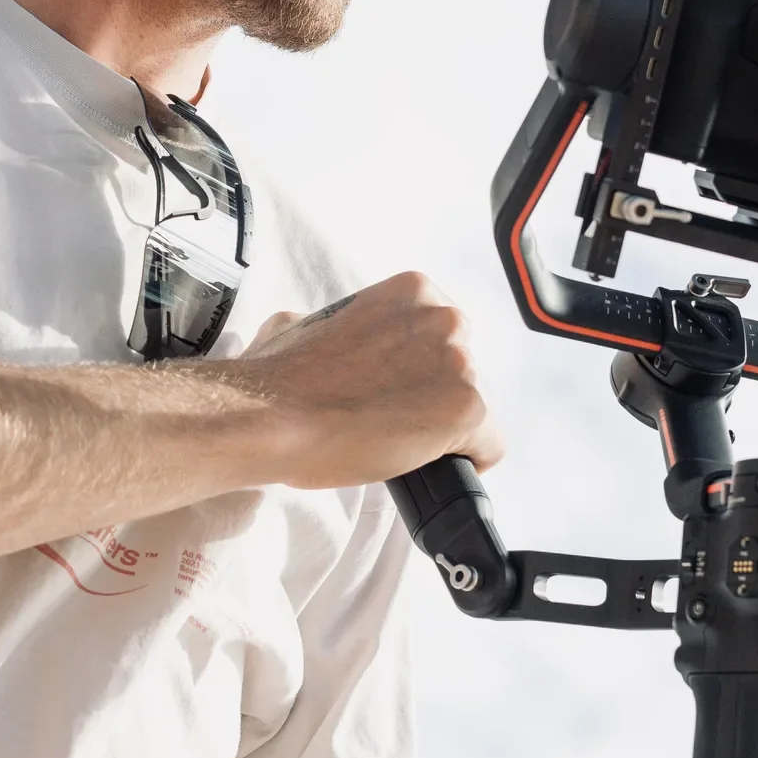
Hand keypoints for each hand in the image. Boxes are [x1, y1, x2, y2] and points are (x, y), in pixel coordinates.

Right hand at [232, 272, 502, 489]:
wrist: (270, 416)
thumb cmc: (278, 379)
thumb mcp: (297, 325)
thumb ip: (326, 324)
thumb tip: (307, 331)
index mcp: (411, 291)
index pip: (441, 338)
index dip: (416, 372)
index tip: (391, 389)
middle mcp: (443, 317)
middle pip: (464, 371)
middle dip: (433, 397)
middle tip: (389, 419)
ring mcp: (460, 362)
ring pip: (474, 410)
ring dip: (443, 430)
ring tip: (396, 443)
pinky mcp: (468, 409)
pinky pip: (487, 448)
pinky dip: (462, 463)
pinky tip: (422, 465)